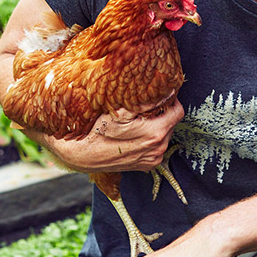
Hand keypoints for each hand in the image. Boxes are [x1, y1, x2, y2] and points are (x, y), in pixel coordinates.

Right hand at [36, 99, 183, 172]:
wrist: (78, 155)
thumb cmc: (96, 130)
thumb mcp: (118, 110)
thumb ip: (142, 101)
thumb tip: (163, 90)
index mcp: (155, 134)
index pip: (178, 111)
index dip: (170, 101)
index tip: (160, 96)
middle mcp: (158, 149)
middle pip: (171, 123)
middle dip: (162, 113)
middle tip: (144, 108)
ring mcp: (153, 159)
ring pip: (164, 134)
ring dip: (156, 126)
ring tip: (137, 121)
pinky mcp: (147, 165)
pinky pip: (156, 147)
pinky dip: (149, 139)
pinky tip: (134, 134)